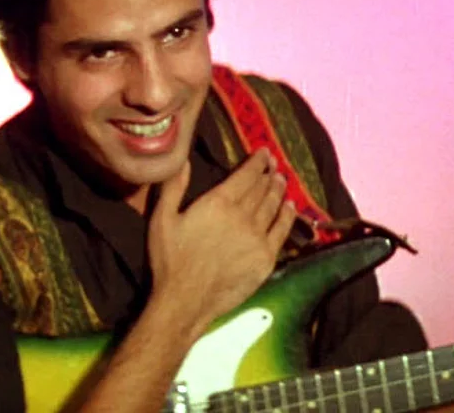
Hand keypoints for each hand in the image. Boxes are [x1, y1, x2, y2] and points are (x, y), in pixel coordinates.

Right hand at [147, 148, 295, 330]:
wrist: (185, 300)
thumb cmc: (170, 260)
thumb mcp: (162, 219)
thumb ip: (174, 187)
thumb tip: (184, 160)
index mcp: (219, 203)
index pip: (245, 175)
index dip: (257, 161)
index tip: (264, 153)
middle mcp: (243, 216)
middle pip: (262, 188)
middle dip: (269, 173)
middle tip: (274, 164)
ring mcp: (257, 238)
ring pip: (273, 206)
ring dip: (279, 190)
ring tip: (281, 179)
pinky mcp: (266, 258)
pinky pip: (282, 231)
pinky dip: (288, 215)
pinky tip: (290, 207)